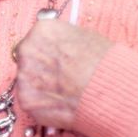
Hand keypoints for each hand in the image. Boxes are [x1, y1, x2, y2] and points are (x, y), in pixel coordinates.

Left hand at [12, 19, 113, 133]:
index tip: (57, 61)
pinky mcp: (26, 100)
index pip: (36, 39)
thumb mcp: (87, 38)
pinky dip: (43, 105)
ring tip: (65, 93)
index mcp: (43, 31)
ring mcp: (24, 76)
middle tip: (60, 79)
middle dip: (40, 69)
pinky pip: (31, 101)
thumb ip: (64, 41)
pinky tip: (62, 105)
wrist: (113, 92)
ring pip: (27, 81)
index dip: (47, 52)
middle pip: (27, 59)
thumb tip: (59, 46)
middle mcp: (27, 50)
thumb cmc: (107, 65)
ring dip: (41, 87)